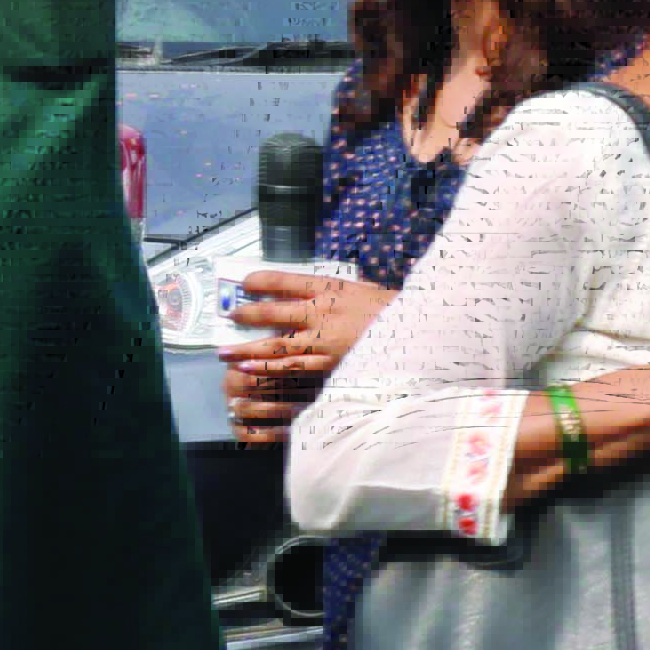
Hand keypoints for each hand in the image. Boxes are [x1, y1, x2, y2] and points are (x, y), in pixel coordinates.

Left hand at [220, 265, 392, 442]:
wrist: (424, 333)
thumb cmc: (399, 312)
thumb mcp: (369, 291)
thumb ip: (342, 293)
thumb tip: (318, 294)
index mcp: (333, 288)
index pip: (285, 279)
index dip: (260, 280)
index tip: (245, 283)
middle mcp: (323, 311)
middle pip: (272, 311)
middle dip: (246, 314)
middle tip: (230, 316)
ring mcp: (325, 339)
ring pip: (274, 344)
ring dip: (246, 349)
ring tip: (225, 353)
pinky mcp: (330, 363)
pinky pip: (292, 367)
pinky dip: (267, 369)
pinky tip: (249, 370)